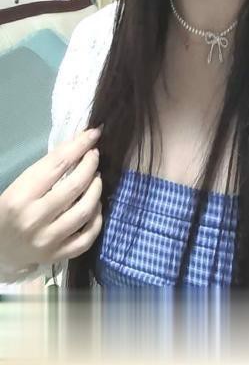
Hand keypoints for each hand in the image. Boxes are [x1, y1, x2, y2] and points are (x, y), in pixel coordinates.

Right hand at [0, 127, 102, 281]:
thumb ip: (46, 170)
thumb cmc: (10, 210)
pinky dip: (97, 219)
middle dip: (91, 165)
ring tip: (96, 179)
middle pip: (75, 186)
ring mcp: (48, 240)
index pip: (57, 164)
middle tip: (94, 156)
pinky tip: (95, 206)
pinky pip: (88, 237)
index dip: (80, 145)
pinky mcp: (58, 256)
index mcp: (21, 196)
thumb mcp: (19, 185)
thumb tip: (79, 147)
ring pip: (85, 211)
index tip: (94, 134)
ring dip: (97, 189)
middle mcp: (35, 219)